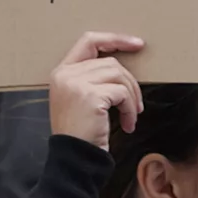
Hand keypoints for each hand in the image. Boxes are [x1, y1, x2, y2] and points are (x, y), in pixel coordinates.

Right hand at [49, 32, 145, 149]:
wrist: (74, 158)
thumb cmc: (81, 133)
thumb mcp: (79, 99)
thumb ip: (92, 78)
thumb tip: (123, 68)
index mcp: (61, 72)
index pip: (89, 40)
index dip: (115, 39)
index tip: (137, 43)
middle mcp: (65, 74)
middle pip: (110, 62)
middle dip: (129, 82)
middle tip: (136, 105)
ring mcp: (76, 83)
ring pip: (118, 75)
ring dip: (131, 96)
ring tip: (132, 115)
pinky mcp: (90, 95)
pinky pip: (121, 93)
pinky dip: (130, 108)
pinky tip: (128, 123)